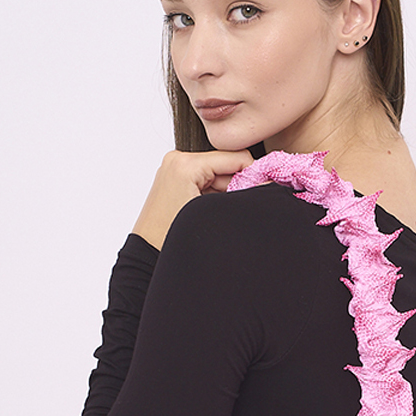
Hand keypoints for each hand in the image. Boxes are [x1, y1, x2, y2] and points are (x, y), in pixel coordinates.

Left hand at [132, 149, 252, 249]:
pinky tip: (209, 213)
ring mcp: (174, 168)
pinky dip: (214, 196)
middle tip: (233, 211)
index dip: (254, 176)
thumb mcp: (214, 214)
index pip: (238, 158)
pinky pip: (206, 180)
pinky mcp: (174, 179)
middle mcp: (178, 159)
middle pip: (227, 165)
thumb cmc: (171, 241)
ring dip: (226, 194)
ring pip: (218, 174)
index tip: (260, 195)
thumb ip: (243, 193)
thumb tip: (269, 182)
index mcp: (186, 164)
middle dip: (238, 187)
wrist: (147, 258)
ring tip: (217, 216)